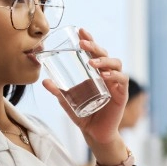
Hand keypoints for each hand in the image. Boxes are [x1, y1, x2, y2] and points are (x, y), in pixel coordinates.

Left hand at [41, 28, 127, 147]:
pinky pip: (122, 81)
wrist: (95, 134)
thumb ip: (58, 92)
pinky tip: (104, 75)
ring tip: (92, 62)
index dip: (89, 40)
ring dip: (104, 60)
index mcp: (96, 73)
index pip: (94, 52)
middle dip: (95, 46)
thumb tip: (44, 81)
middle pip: (105, 54)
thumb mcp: (67, 102)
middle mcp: (107, 75)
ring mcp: (116, 84)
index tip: (80, 31)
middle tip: (83, 44)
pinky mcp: (121, 95)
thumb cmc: (84, 116)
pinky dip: (115, 76)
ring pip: (116, 64)